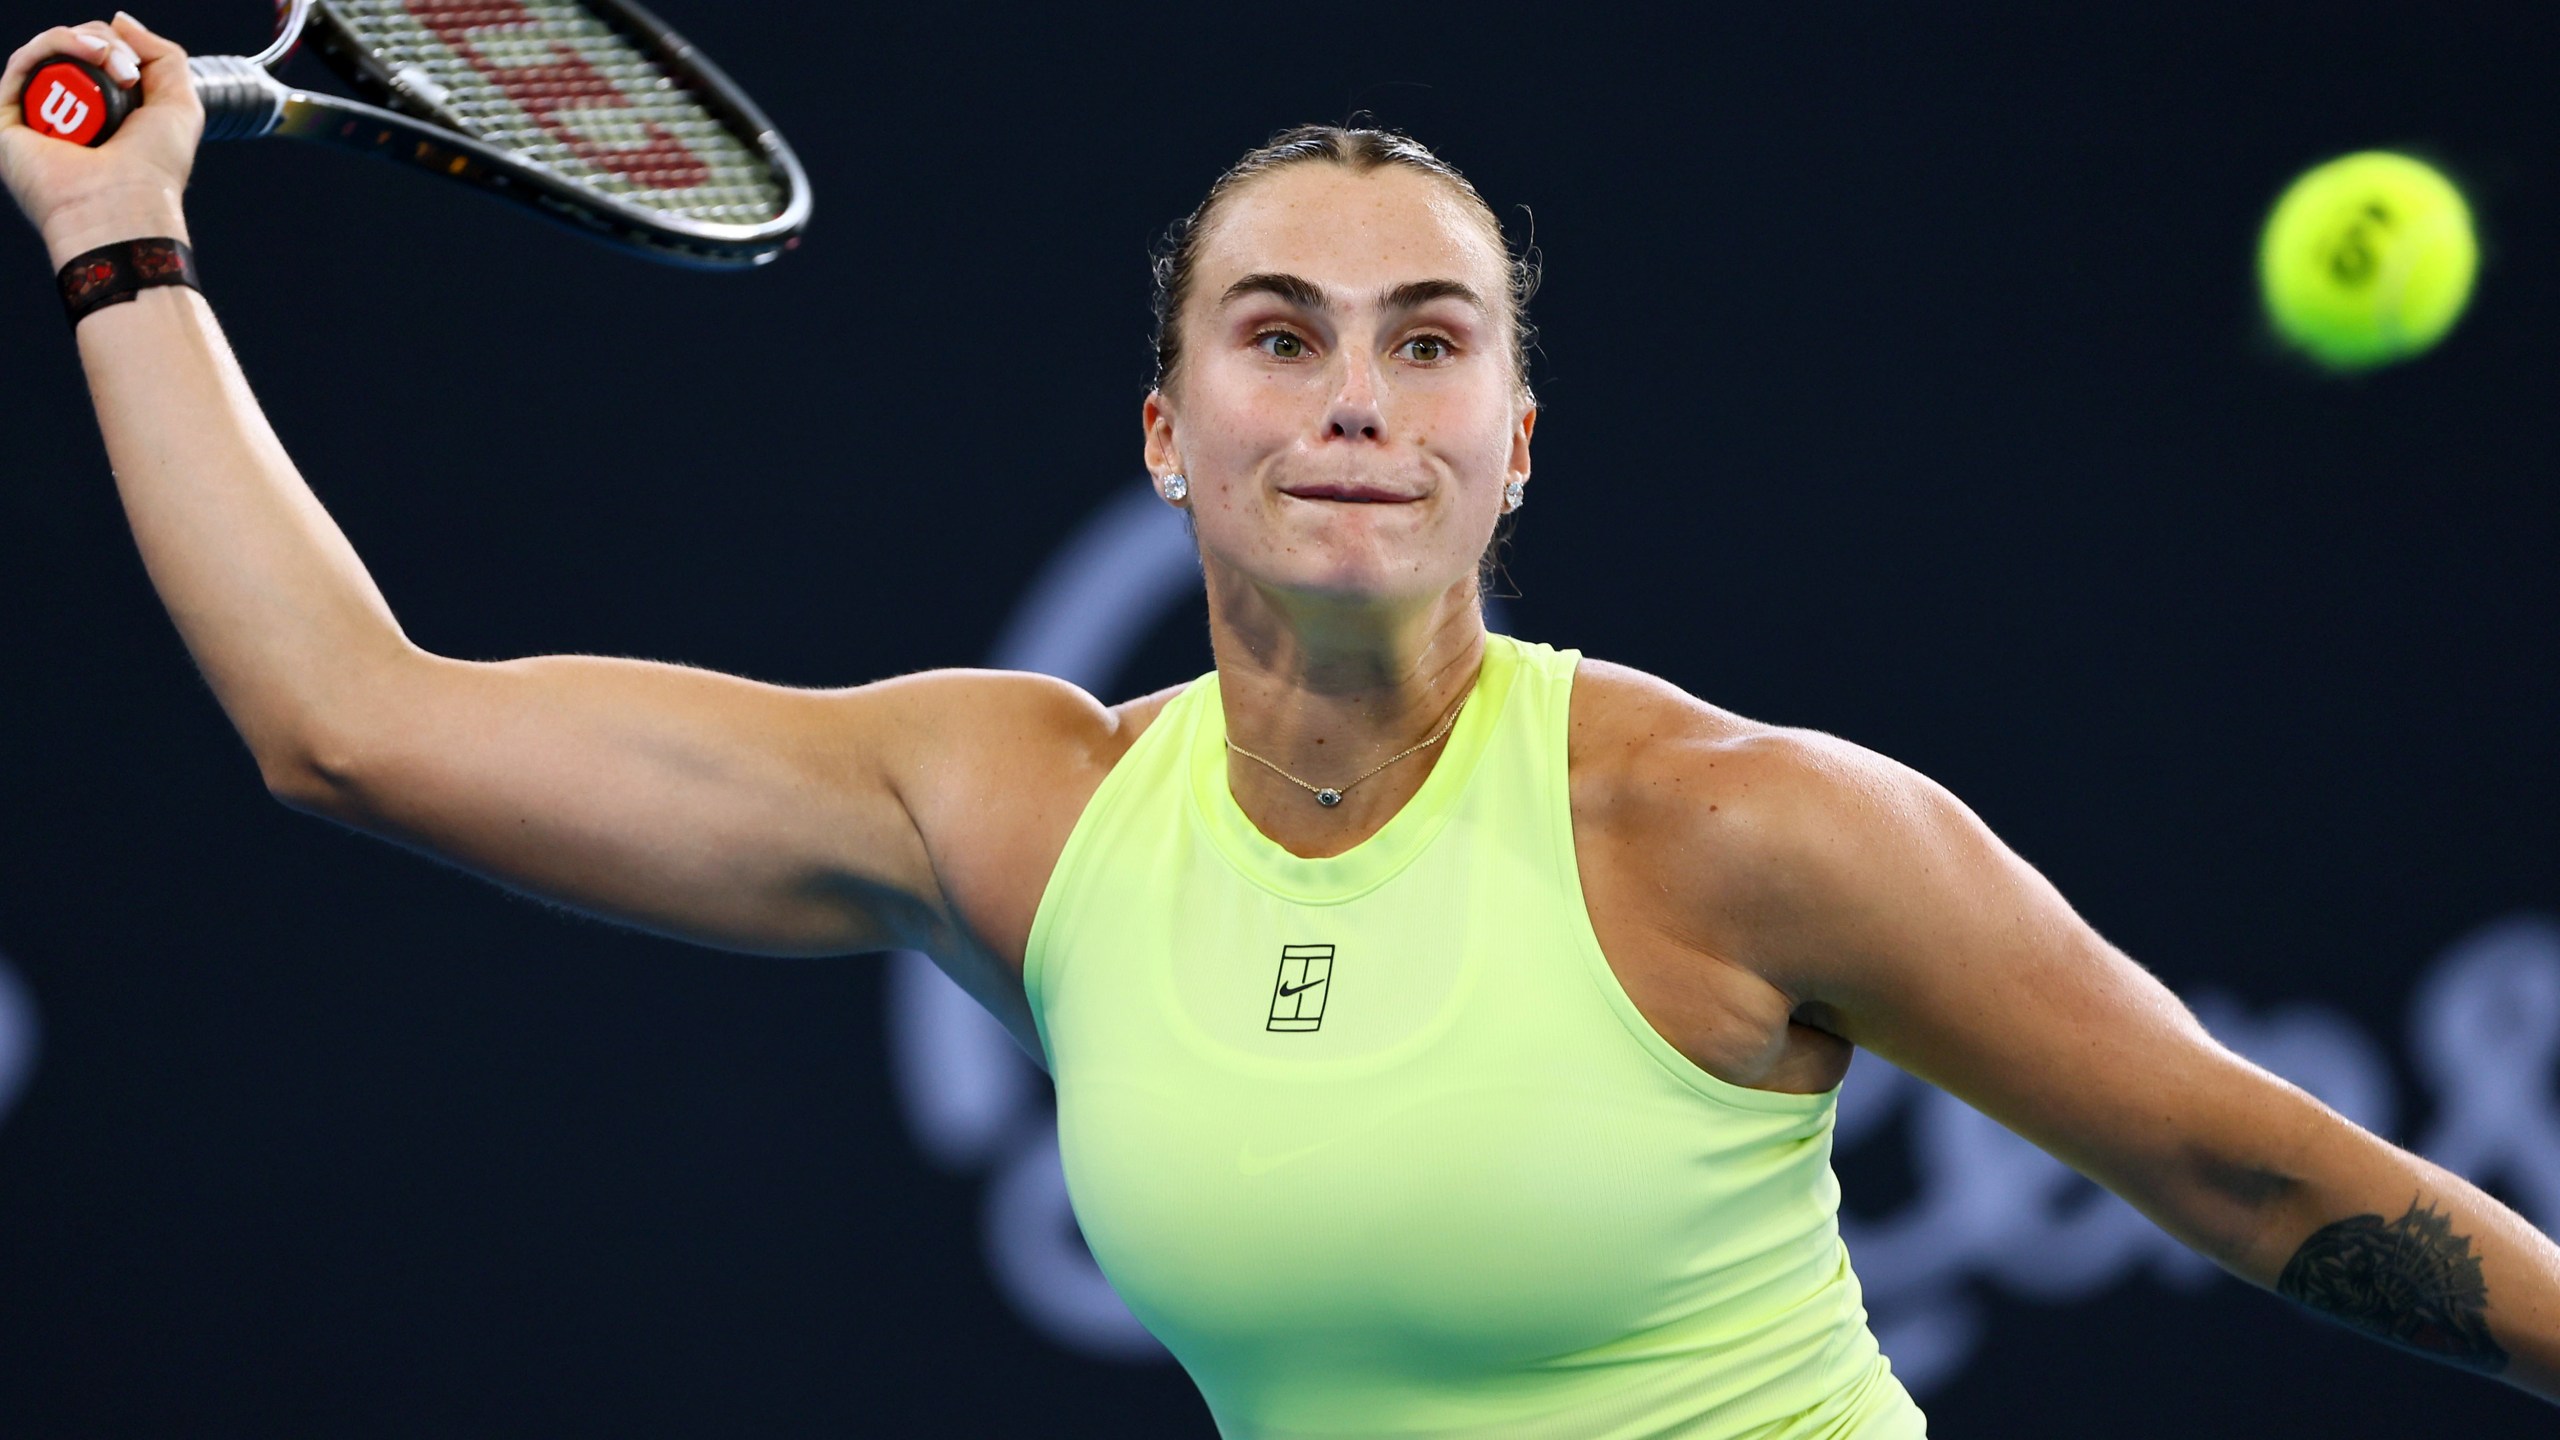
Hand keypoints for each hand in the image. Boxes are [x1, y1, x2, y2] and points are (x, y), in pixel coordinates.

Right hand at [0, 13, 200, 263]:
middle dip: (104, 43)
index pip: (99, 61)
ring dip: (82, 41)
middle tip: (127, 69)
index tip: (137, 68)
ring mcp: (36, 120)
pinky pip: (22, 65)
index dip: (118, 48)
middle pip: (73, 52)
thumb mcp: (180, 104)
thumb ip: (163, 56)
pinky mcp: (8, 121)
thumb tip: (119, 21)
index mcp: (104, 118)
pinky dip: (52, 45)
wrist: (122, 204)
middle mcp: (67, 119)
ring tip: (110, 61)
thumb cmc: (155, 169)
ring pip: (47, 53)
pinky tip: (83, 51)